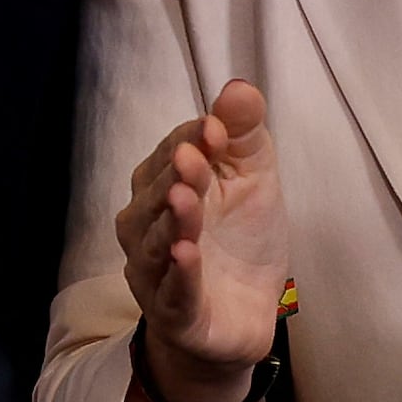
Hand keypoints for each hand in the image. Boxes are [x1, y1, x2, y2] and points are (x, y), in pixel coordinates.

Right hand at [117, 81, 288, 383]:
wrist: (245, 314)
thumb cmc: (240, 239)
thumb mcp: (253, 180)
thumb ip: (244, 135)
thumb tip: (239, 86)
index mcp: (163, 185)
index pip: (169, 154)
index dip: (191, 139)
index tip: (216, 127)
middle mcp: (147, 225)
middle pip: (155, 195)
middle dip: (175, 175)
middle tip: (195, 157)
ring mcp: (155, 270)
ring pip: (156, 242)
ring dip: (171, 220)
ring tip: (186, 199)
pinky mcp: (173, 313)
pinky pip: (171, 291)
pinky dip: (178, 273)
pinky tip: (186, 254)